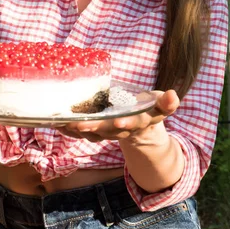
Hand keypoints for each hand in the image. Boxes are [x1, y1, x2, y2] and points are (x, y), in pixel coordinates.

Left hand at [56, 89, 178, 141]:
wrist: (138, 126)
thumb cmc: (149, 109)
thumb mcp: (161, 105)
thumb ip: (167, 103)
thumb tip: (173, 95)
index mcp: (138, 122)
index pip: (133, 123)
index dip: (127, 123)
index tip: (118, 121)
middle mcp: (121, 129)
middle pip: (106, 131)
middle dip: (93, 128)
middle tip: (80, 125)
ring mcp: (107, 132)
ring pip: (91, 133)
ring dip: (76, 129)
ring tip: (63, 122)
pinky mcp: (95, 131)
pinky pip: (81, 132)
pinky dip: (68, 129)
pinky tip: (56, 123)